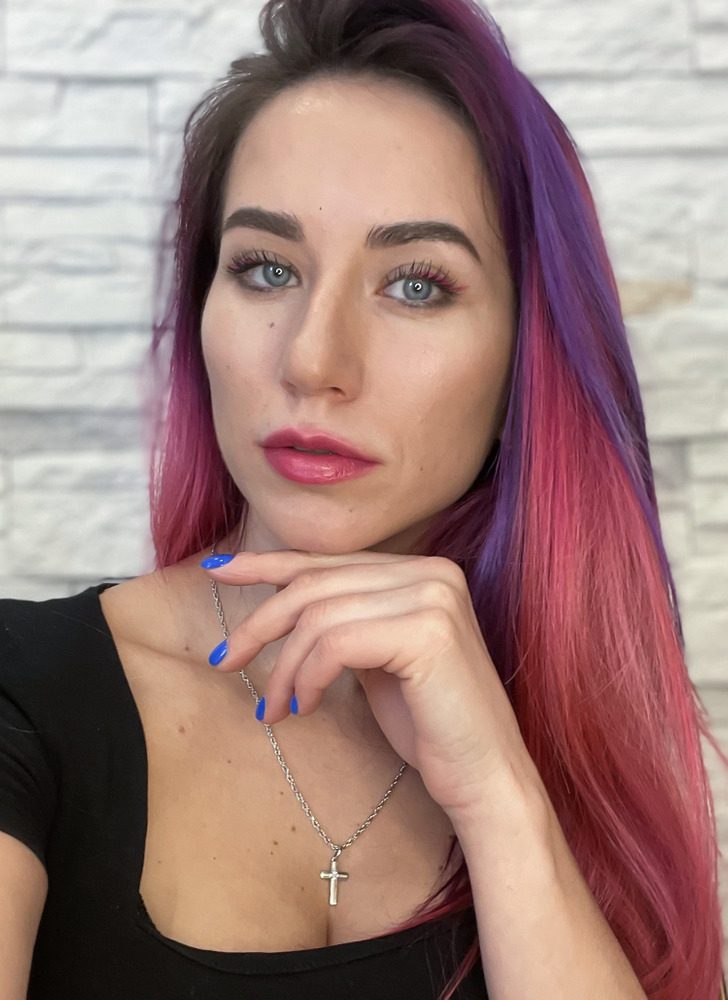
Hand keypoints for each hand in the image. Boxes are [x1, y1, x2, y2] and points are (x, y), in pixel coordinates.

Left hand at [201, 549, 531, 824]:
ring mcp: (434, 596)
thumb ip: (343, 621)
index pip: (329, 561)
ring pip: (319, 616)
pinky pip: (336, 643)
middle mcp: (432, 572)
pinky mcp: (428, 631)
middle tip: (222, 660)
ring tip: (275, 708)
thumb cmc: (428, 726)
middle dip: (260, 623)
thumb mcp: (375, 659)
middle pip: (316, 584)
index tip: (217, 569)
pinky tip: (306, 707)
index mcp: (422, 570)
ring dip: (284, 666)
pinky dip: (308, 676)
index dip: (267, 563)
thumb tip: (277, 601)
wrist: (485, 780)